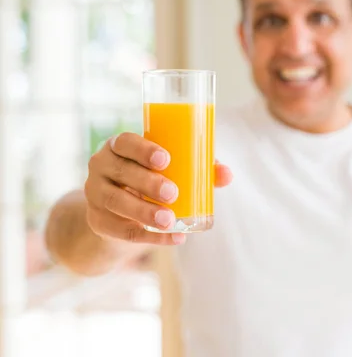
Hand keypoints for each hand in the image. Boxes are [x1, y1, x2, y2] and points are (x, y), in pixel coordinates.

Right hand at [84, 132, 231, 244]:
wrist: (117, 212)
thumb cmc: (149, 180)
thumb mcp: (168, 171)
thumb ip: (199, 169)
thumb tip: (227, 174)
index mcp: (119, 147)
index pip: (124, 142)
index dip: (142, 149)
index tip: (165, 160)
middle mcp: (101, 167)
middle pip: (121, 172)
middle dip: (148, 183)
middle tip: (173, 193)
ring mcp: (95, 195)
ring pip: (116, 202)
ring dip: (144, 212)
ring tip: (169, 220)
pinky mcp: (98, 221)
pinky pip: (122, 231)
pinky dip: (150, 238)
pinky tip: (173, 238)